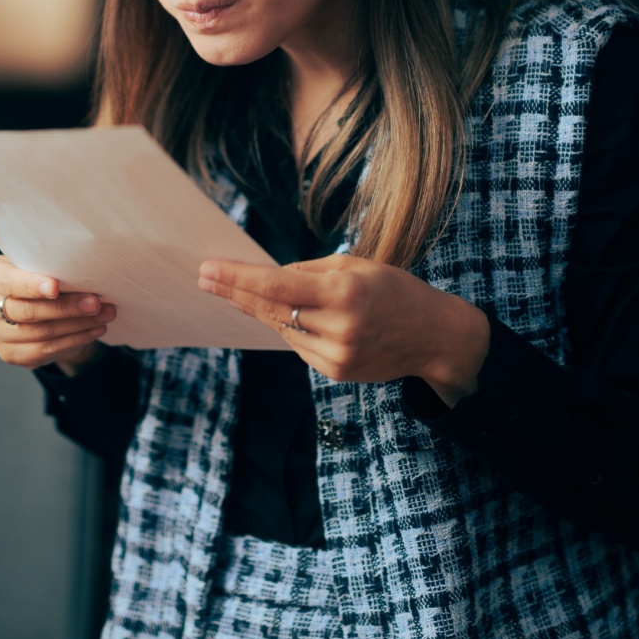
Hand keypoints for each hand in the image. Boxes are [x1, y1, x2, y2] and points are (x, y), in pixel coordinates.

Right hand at [0, 255, 116, 371]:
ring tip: (104, 316)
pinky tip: (94, 331)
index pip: (10, 282)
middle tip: (96, 303)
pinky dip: (74, 341)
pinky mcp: (9, 355)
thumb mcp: (33, 263)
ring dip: (77, 326)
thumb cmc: (34, 275)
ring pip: (41, 334)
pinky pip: (45, 352)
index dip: (32, 286)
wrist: (27, 301)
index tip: (55, 287)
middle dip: (66, 308)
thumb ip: (47, 268)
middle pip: (29, 312)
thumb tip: (83, 273)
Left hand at [198, 253, 488, 405]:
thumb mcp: (357, 266)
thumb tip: (269, 276)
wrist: (435, 337)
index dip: (238, 279)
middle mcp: (338, 327)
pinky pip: (297, 343)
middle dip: (234, 293)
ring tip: (231, 290)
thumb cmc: (396, 291)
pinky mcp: (335, 372)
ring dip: (257, 309)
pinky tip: (274, 313)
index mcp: (344, 293)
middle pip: (270, 309)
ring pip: (281, 327)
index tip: (208, 269)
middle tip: (204, 278)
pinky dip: (285, 326)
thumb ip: (310, 271)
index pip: (276, 286)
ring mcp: (335, 355)